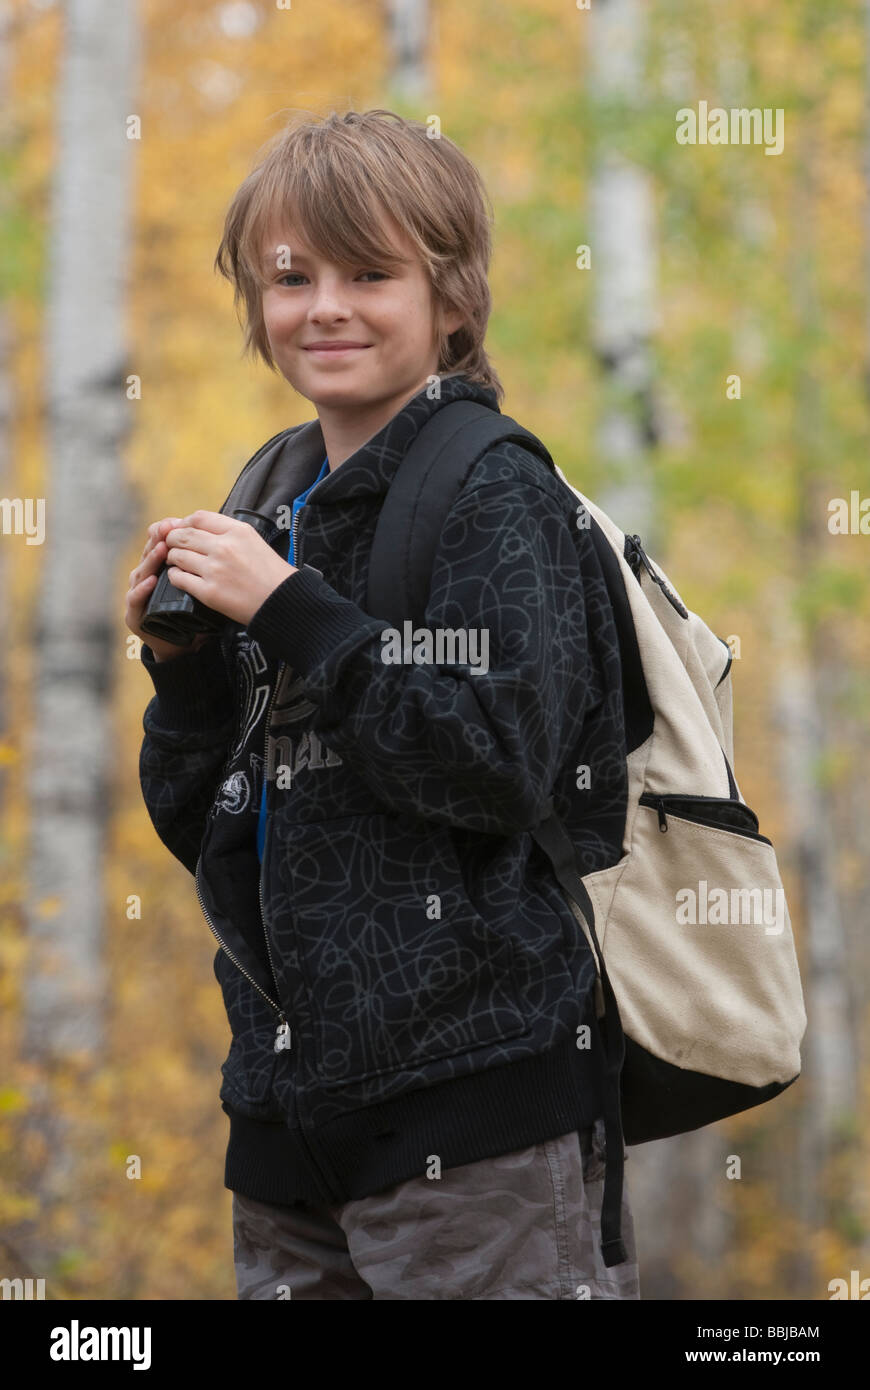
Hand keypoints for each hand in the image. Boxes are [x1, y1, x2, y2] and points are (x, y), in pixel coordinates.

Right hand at [126, 516, 212, 661]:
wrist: (183, 647)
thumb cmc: (195, 615)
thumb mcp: (205, 587)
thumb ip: (207, 568)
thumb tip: (221, 541)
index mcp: (161, 569)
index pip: (161, 545)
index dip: (166, 532)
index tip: (176, 522)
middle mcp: (147, 579)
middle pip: (148, 554)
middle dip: (158, 541)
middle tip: (167, 530)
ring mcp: (137, 596)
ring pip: (140, 573)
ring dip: (151, 560)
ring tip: (162, 550)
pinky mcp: (134, 615)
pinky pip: (134, 599)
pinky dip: (142, 589)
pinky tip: (151, 581)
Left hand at [163, 510, 296, 627]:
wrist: (283, 601)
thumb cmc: (271, 573)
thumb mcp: (254, 541)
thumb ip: (229, 532)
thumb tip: (199, 528)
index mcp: (237, 532)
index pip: (199, 517)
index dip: (184, 522)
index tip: (182, 529)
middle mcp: (224, 547)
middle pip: (183, 535)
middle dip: (173, 539)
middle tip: (173, 545)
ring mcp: (215, 570)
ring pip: (177, 555)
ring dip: (172, 558)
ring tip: (177, 561)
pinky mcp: (209, 592)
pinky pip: (179, 578)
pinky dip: (175, 576)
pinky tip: (180, 576)